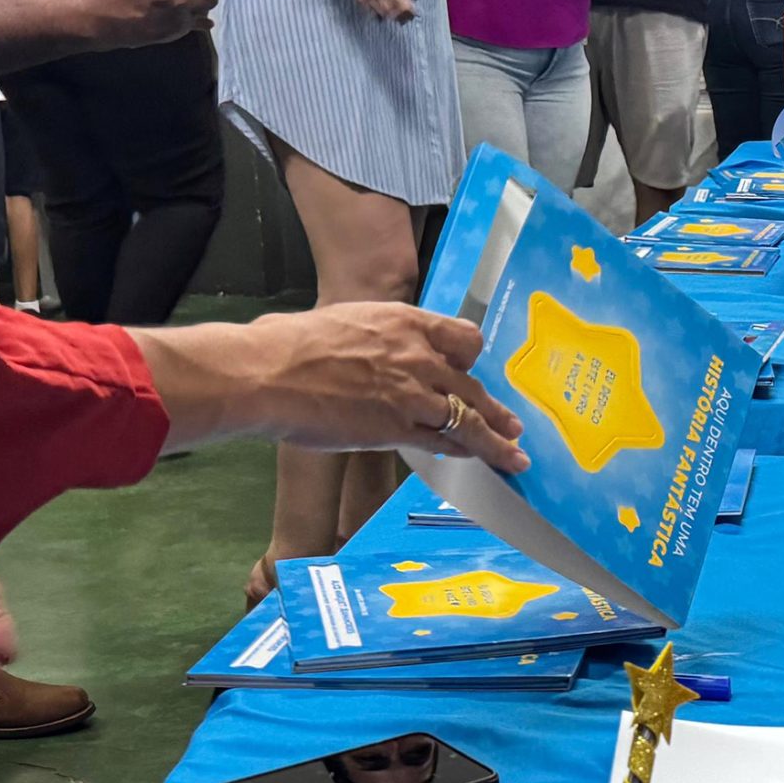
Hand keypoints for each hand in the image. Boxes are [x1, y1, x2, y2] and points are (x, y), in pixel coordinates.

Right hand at [240, 304, 528, 464]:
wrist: (269, 373)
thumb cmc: (289, 344)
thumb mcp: (344, 321)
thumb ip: (370, 337)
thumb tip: (362, 351)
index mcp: (405, 322)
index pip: (462, 338)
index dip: (470, 359)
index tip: (472, 370)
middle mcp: (418, 355)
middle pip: (470, 384)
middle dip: (494, 409)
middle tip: (513, 424)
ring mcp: (412, 394)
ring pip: (468, 418)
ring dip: (495, 440)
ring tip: (514, 455)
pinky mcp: (397, 428)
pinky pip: (443, 442)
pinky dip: (464, 452)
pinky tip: (478, 461)